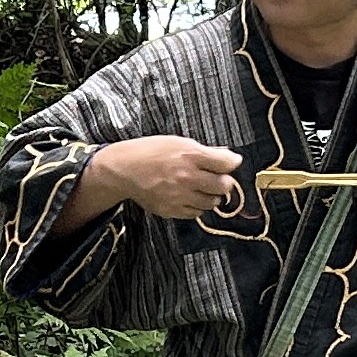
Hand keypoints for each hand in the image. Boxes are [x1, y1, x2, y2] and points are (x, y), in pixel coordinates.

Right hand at [96, 135, 245, 220]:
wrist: (124, 169)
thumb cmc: (151, 152)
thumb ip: (205, 152)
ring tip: (199, 187)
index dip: (231, 163)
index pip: (226, 164)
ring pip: (211, 203)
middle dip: (223, 182)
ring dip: (210, 196)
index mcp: (189, 155)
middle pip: (223, 186)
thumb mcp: (179, 142)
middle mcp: (186, 177)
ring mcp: (179, 196)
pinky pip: (195, 213)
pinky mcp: (171, 210)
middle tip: (216, 178)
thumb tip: (230, 158)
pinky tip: (187, 196)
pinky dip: (196, 206)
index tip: (229, 164)